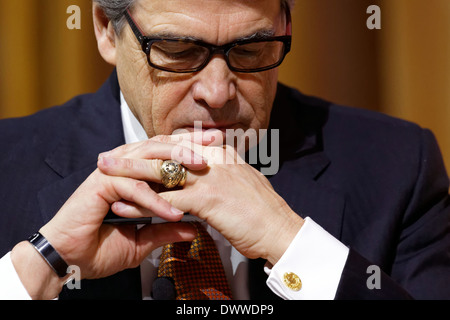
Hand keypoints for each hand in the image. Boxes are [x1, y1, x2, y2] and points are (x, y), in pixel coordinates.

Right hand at [11, 139, 206, 298]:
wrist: (69, 259)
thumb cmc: (100, 247)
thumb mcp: (142, 238)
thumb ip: (165, 229)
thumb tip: (193, 228)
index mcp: (133, 174)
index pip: (165, 154)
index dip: (190, 149)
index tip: (217, 150)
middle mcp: (123, 167)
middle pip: (159, 146)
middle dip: (188, 143)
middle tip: (215, 141)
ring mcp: (111, 173)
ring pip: (147, 157)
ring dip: (175, 162)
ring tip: (201, 168)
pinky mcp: (100, 185)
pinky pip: (134, 188)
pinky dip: (155, 200)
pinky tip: (173, 211)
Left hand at [97, 131, 303, 264]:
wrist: (282, 230)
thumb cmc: (263, 213)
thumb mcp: (241, 184)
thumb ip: (221, 175)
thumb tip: (203, 175)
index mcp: (221, 155)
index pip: (178, 146)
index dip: (152, 149)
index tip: (132, 151)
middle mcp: (214, 160)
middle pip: (165, 153)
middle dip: (133, 155)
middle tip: (107, 158)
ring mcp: (211, 176)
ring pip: (161, 172)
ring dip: (129, 176)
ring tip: (105, 177)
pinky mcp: (208, 197)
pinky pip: (166, 199)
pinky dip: (141, 205)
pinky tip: (123, 208)